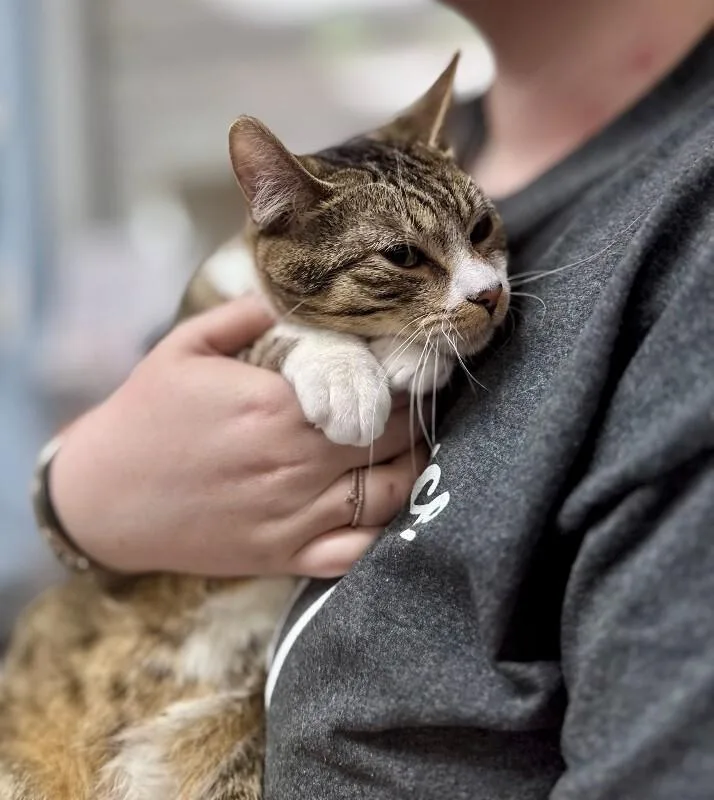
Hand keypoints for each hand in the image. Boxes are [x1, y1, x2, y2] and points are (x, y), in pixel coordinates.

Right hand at [49, 296, 426, 577]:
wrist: (103, 497)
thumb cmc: (145, 416)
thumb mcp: (184, 348)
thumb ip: (247, 315)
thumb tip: (295, 294)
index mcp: (276, 407)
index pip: (372, 389)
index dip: (400, 378)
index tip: (407, 368)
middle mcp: (296, 463)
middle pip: (390, 437)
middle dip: (410, 416)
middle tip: (414, 403)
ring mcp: (294, 516)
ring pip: (388, 493)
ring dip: (412, 466)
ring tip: (412, 446)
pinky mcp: (284, 556)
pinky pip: (356, 552)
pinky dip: (384, 531)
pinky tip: (387, 506)